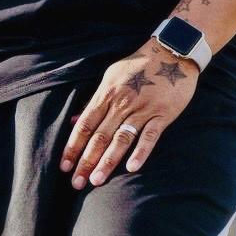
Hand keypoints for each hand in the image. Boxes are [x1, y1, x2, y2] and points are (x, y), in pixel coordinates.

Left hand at [60, 38, 199, 187]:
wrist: (171, 52)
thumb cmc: (138, 66)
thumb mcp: (111, 77)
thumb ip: (94, 101)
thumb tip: (75, 121)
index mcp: (106, 94)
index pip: (85, 125)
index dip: (73, 146)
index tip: (64, 165)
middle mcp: (121, 103)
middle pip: (99, 136)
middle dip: (86, 161)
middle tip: (76, 183)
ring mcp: (142, 109)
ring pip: (121, 139)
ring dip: (107, 161)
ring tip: (96, 180)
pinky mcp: (162, 114)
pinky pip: (150, 135)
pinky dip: (141, 152)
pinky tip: (131, 168)